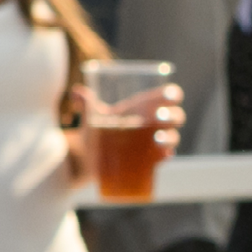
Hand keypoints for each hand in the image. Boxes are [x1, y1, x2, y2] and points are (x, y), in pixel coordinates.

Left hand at [64, 83, 185, 180]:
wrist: (88, 156)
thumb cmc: (97, 129)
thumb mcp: (93, 116)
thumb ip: (87, 103)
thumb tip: (76, 92)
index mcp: (144, 107)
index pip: (167, 97)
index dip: (172, 94)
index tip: (170, 95)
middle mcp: (154, 123)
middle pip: (175, 117)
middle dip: (172, 116)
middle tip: (159, 117)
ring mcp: (155, 141)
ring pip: (172, 138)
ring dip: (169, 138)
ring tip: (158, 140)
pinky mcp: (151, 159)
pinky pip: (164, 157)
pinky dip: (165, 155)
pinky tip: (164, 156)